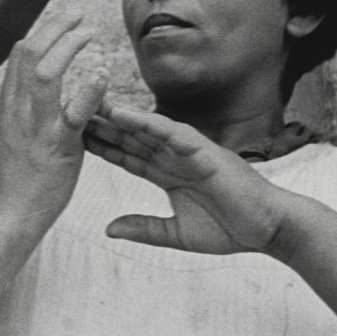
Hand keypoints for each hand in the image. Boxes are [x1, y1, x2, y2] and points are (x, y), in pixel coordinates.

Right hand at [0, 12, 106, 215]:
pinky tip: (102, 73)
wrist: (7, 214)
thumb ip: (21, 113)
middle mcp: (17, 110)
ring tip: (88, 33)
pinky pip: (73, 113)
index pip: (18, 57)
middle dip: (54, 28)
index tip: (60, 22)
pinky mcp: (57, 147)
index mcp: (8, 107)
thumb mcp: (9, 137)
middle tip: (77, 14)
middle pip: (29, 54)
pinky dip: (88, 90)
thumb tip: (32, 96)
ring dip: (68, 47)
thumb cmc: (14, 180)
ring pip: (45, 73)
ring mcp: (35, 127)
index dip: (40, 33)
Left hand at [83, 101, 293, 254]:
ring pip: (144, 128)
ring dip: (115, 116)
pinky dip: (147, 121)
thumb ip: (143, 228)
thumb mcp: (175, 234)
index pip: (126, 155)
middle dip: (100, 124)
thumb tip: (108, 229)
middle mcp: (173, 157)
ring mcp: (188, 151)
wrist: (268, 230)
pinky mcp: (203, 151)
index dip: (99, 146)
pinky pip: (170, 133)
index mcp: (167, 173)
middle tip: (68, 107)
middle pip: (129, 136)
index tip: (70, 136)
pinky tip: (123, 113)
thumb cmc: (230, 230)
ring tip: (87, 101)